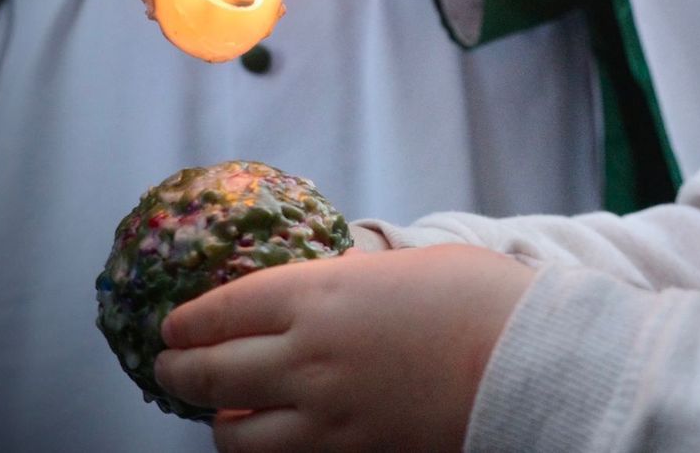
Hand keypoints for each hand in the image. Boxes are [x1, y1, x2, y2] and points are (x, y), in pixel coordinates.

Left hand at [155, 245, 535, 452]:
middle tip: (170, 367)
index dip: (187, 321)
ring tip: (217, 412)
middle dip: (178, 371)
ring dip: (215, 421)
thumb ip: (349, 277)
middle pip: (209, 372)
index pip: (221, 310)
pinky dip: (259, 450)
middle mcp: (308, 354)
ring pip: (234, 433)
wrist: (529, 361)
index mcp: (321, 291)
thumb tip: (319, 284)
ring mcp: (325, 413)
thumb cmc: (479, 299)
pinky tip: (264, 439)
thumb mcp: (405, 266)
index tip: (173, 325)